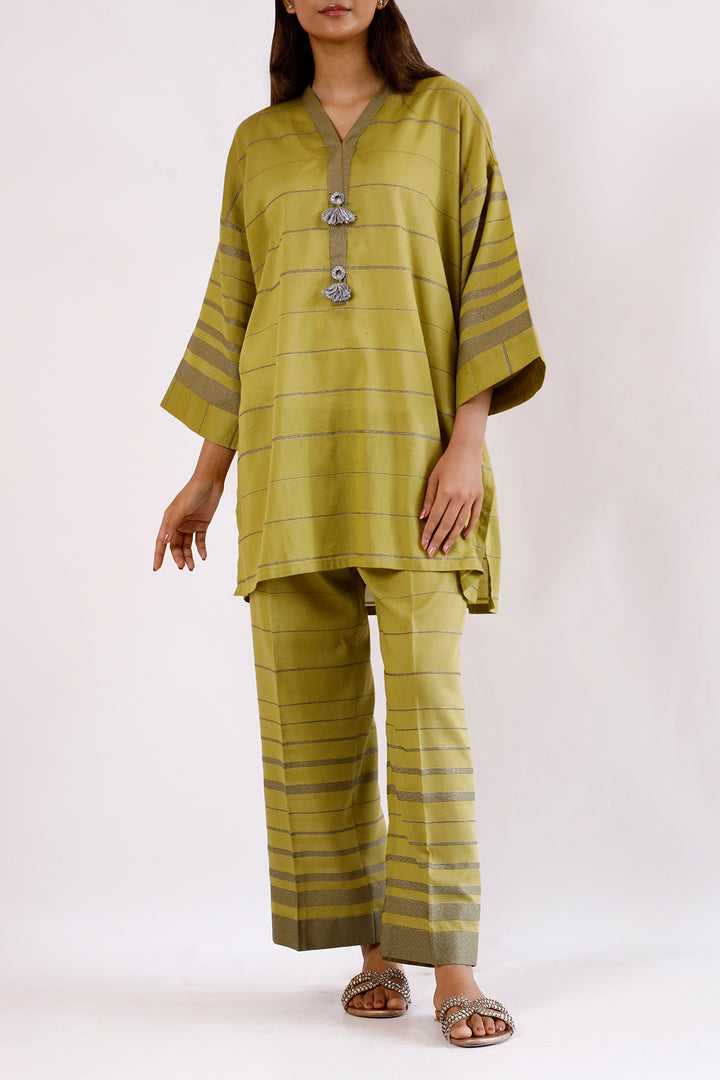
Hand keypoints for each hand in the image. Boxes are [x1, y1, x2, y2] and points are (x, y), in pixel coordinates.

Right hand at [153, 476, 224, 571]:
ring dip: (189, 556)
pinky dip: (201, 549)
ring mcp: (189, 525)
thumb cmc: (192, 493)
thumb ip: (172, 526)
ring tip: (193, 567)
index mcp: (169, 520)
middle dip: (178, 557)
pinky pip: (199, 541)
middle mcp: (178, 524)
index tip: (156, 568)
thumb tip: (164, 542)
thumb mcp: (181, 509)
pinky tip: (203, 557)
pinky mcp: (201, 524)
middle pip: (175, 546)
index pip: (161, 542)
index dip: (158, 555)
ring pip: (187, 546)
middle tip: (183, 567)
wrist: (210, 483)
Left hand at [419, 441, 483, 556]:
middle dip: (438, 539)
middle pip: (447, 524)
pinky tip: (463, 536)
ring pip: (460, 523)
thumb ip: (428, 498)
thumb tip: (423, 517)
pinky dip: (468, 527)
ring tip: (445, 549)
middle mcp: (459, 497)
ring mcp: (470, 497)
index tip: (423, 544)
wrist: (467, 451)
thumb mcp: (433, 478)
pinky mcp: (479, 496)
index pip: (435, 518)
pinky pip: (474, 515)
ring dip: (452, 538)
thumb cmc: (446, 463)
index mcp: (445, 492)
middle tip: (432, 552)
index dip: (428, 532)